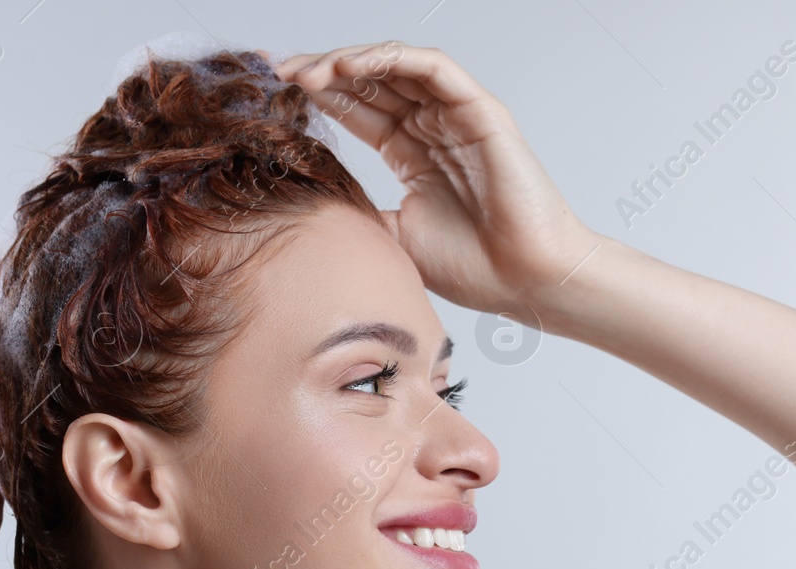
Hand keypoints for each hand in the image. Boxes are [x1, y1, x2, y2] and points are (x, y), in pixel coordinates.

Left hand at [276, 42, 597, 317]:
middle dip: (320, 73)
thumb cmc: (473, 268)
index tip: (269, 96)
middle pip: (369, 82)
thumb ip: (358, 212)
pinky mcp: (479, 109)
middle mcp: (432, 127)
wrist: (526, 281)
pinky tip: (349, 68)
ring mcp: (456, 115)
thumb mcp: (392, 239)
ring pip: (395, 67)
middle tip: (275, 74)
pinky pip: (431, 67)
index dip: (315, 97)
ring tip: (305, 72)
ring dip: (346, 62)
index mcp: (411, 153)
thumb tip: (309, 205)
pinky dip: (389, 60)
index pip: (356, 109)